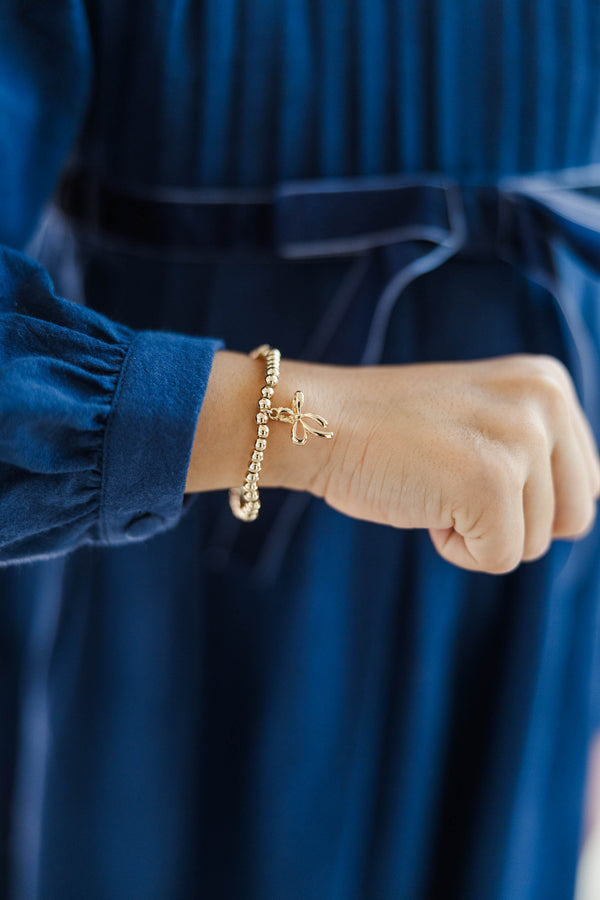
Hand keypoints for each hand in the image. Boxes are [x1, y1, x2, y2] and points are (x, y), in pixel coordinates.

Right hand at [310, 354, 599, 573]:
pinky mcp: (492, 481)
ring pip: (536, 545)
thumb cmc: (389, 434)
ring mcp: (521, 438)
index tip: (466, 463)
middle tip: (449, 479)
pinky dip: (454, 549)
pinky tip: (420, 501)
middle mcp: (547, 401)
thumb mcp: (485, 423)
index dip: (524, 500)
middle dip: (512, 522)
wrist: (318, 422)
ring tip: (431, 483)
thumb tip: (574, 518)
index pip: (584, 486)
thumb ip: (536, 453)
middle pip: (572, 519)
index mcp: (550, 384)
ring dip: (478, 532)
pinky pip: (499, 559)